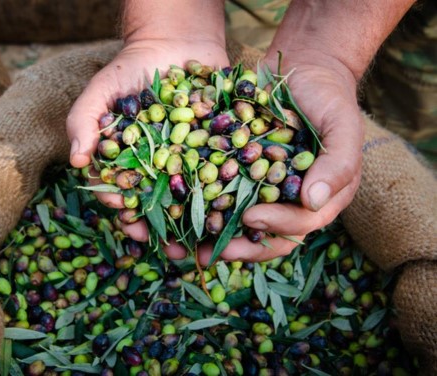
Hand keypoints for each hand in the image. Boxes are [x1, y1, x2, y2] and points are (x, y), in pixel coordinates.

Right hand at [67, 38, 229, 240]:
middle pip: (160, 205)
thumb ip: (84, 121)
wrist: (175, 44)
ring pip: (192, 197)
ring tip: (206, 243)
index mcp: (128, 162)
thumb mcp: (101, 89)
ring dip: (197, 222)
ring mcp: (188, 160)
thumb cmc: (132, 67)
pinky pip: (222, 173)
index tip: (133, 225)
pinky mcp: (216, 149)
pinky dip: (228, 192)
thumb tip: (76, 161)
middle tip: (173, 250)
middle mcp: (158, 167)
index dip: (126, 212)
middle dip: (164, 229)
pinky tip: (235, 210)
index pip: (124, 194)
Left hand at [168, 51, 363, 265]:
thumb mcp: (343, 125)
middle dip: (235, 246)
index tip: (251, 217)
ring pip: (233, 220)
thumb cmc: (329, 97)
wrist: (302, 67)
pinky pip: (216, 191)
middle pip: (262, 234)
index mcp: (318, 199)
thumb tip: (314, 202)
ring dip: (207, 235)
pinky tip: (171, 208)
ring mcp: (259, 187)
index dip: (276, 226)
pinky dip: (195, 202)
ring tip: (177, 246)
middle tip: (205, 253)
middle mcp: (287, 200)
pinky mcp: (236, 170)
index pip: (298, 225)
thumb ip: (338, 163)